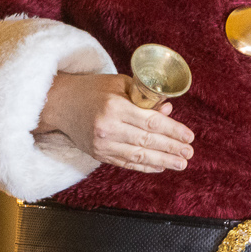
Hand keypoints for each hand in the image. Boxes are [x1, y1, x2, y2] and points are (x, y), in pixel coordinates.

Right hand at [38, 73, 194, 172]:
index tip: (189, 137)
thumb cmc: (92, 90)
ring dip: (162, 161)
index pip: (150, 122)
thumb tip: (168, 111)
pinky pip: (126, 163)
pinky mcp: (99, 155)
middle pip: (147, 141)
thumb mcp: (119, 85)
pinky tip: (160, 166)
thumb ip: (144, 98)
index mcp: (115, 107)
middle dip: (171, 149)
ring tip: (180, 163)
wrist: (61, 104)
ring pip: (138, 156)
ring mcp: (103, 144)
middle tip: (189, 153)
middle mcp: (108, 128)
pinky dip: (145, 167)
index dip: (173, 131)